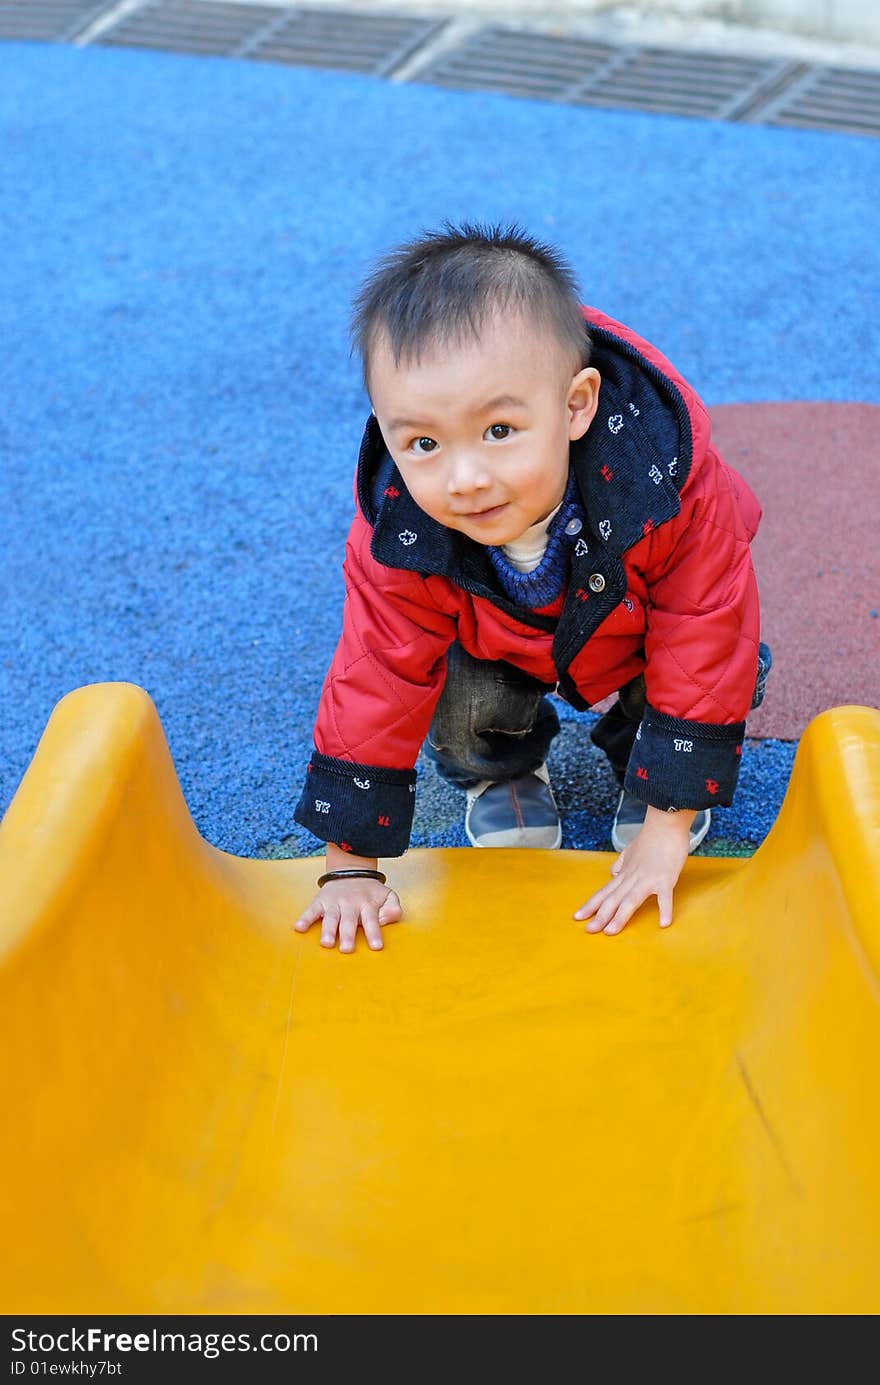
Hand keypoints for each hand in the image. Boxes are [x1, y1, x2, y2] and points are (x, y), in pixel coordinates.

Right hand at [293, 877, 402, 952]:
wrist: (351, 871)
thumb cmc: (370, 891)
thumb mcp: (388, 896)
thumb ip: (393, 908)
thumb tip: (387, 919)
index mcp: (367, 904)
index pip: (371, 920)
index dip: (374, 933)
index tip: (376, 947)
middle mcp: (350, 904)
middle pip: (348, 921)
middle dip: (348, 935)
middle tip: (347, 949)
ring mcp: (334, 902)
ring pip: (330, 917)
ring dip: (327, 930)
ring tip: (326, 943)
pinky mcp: (320, 901)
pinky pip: (311, 910)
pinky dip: (305, 918)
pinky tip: (299, 928)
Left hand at [574, 806, 693, 934]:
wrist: (666, 822)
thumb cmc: (651, 837)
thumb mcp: (630, 850)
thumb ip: (621, 863)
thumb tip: (612, 873)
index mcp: (624, 872)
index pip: (604, 892)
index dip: (590, 905)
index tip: (578, 917)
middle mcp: (632, 877)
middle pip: (613, 899)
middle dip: (600, 916)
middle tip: (589, 931)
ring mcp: (648, 879)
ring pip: (631, 900)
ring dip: (620, 917)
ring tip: (611, 932)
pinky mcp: (665, 879)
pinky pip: (665, 897)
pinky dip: (664, 910)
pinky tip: (663, 924)